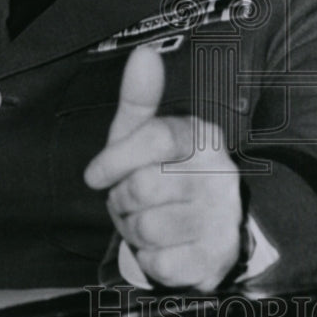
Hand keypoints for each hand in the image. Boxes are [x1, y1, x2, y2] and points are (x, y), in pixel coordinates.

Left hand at [84, 46, 241, 290]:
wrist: (202, 230)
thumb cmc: (163, 174)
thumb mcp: (144, 135)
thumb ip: (139, 97)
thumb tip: (144, 53)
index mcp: (202, 137)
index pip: (156, 138)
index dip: (116, 159)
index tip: (94, 176)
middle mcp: (221, 174)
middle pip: (144, 187)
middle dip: (122, 200)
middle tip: (130, 200)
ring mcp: (222, 217)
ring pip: (148, 227)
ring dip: (133, 231)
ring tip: (147, 221)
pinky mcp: (217, 258)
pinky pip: (160, 263)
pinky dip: (149, 259)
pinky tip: (163, 247)